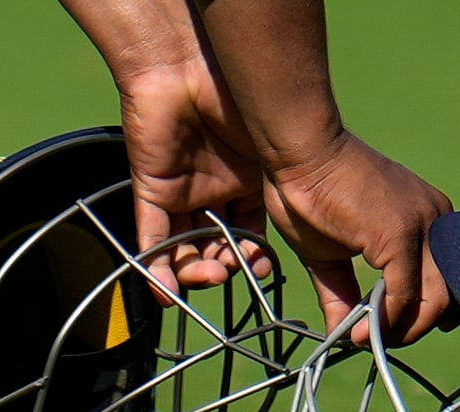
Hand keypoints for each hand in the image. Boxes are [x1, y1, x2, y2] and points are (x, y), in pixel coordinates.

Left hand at [62, 0, 271, 297]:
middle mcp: (212, 192)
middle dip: (222, 268)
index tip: (260, 270)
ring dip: (193, 273)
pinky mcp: (151, 190)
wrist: (189, 69)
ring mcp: (180, 193)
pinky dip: (155, 269)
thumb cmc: (239, 104)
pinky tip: (168, 294)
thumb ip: (280, 195)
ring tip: (210, 277)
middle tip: (230, 272)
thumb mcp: (269, 159)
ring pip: (183, 249)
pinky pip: (150, 238)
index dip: (251, 257)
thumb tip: (309, 235)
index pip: (246, 234)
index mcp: (245, 184)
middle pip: (214, 246)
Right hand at [264, 132, 452, 345]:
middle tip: (378, 342)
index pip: (442, 282)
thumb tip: (343, 334)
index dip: (418, 316)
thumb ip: (343, 294)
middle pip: (446, 296)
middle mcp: (437, 222)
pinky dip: (385, 320)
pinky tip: (361, 330)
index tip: (385, 331)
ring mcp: (423, 227)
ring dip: (402, 331)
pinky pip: (404, 294)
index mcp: (428, 221)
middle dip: (413, 329)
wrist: (298, 152)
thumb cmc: (309, 193)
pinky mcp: (401, 234)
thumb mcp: (330, 255)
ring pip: (434, 301)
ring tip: (367, 339)